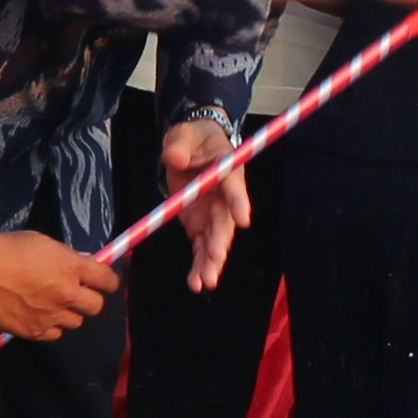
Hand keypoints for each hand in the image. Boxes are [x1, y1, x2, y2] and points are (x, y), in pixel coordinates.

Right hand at [0, 228, 118, 341]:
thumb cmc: (5, 248)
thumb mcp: (42, 242)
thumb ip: (66, 256)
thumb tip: (82, 264)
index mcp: (71, 267)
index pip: (108, 280)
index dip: (108, 281)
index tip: (103, 282)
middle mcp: (67, 294)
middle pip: (96, 306)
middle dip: (89, 299)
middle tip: (75, 293)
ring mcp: (51, 315)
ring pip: (76, 322)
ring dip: (68, 314)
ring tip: (51, 304)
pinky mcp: (34, 332)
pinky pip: (54, 335)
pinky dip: (50, 327)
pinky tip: (38, 315)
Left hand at [160, 115, 254, 287]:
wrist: (192, 147)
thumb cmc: (192, 137)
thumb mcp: (183, 134)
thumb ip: (179, 144)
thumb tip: (174, 157)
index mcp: (226, 170)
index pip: (234, 186)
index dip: (238, 202)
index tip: (243, 219)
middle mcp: (225, 197)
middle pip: (226, 221)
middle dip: (222, 239)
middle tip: (216, 254)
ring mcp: (213, 214)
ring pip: (216, 240)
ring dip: (212, 261)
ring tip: (205, 281)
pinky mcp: (200, 225)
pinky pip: (201, 248)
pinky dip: (199, 265)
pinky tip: (196, 283)